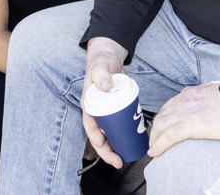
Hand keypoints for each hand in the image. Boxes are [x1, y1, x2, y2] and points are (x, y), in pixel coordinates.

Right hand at [81, 37, 129, 168]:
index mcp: (89, 104)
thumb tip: (105, 86)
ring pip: (108, 133)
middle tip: (118, 161)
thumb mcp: (100, 67)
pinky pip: (117, 125)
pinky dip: (122, 134)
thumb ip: (101, 74)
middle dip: (107, 151)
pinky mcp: (115, 108)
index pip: (90, 128)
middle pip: (100, 135)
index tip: (107, 150)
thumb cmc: (101, 62)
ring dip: (115, 146)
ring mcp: (105, 110)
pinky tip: (130, 140)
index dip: (97, 142)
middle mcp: (96, 110)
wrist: (109, 56)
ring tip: (124, 156)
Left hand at [148, 81, 219, 157]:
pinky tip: (155, 152)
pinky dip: (159, 145)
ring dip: (154, 139)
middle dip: (155, 129)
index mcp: (189, 94)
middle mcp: (182, 101)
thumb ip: (207, 99)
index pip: (170, 106)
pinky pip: (168, 137)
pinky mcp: (189, 125)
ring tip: (153, 149)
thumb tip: (211, 106)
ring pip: (160, 126)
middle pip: (161, 116)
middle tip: (154, 140)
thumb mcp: (215, 93)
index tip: (163, 126)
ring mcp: (184, 113)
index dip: (164, 118)